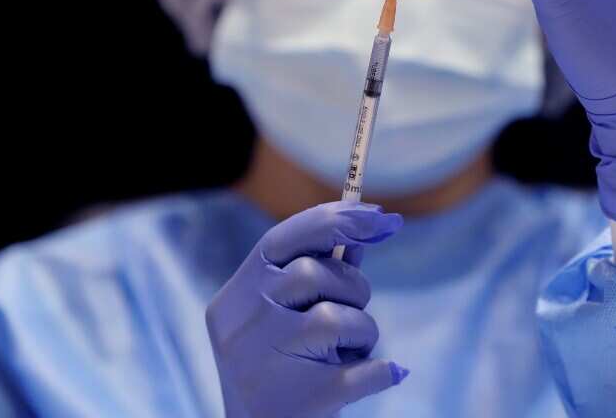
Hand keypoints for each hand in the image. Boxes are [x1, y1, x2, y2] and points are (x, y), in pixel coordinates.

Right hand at [206, 201, 409, 416]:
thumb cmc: (279, 368)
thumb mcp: (283, 317)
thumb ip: (317, 272)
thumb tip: (368, 225)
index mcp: (234, 299)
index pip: (281, 239)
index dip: (334, 220)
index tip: (381, 216)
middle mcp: (243, 326)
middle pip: (314, 274)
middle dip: (351, 287)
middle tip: (351, 313)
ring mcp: (268, 362)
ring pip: (341, 318)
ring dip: (362, 331)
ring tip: (344, 353)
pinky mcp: (306, 398)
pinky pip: (368, 369)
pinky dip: (381, 370)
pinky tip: (379, 375)